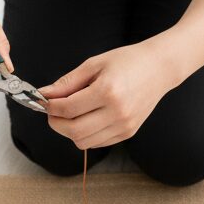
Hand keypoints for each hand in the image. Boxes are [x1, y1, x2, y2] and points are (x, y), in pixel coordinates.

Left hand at [38, 40, 175, 149]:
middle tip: (52, 110)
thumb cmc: (126, 61)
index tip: (44, 101)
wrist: (159, 69)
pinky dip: (86, 134)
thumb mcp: (94, 64)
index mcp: (108, 91)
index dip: (50, 107)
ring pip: (84, 142)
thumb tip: (44, 94)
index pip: (68, 109)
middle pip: (74, 131)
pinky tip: (86, 118)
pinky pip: (98, 143)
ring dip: (70, 130)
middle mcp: (117, 112)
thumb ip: (68, 82)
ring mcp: (124, 125)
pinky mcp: (128, 132)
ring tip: (69, 114)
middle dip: (56, 122)